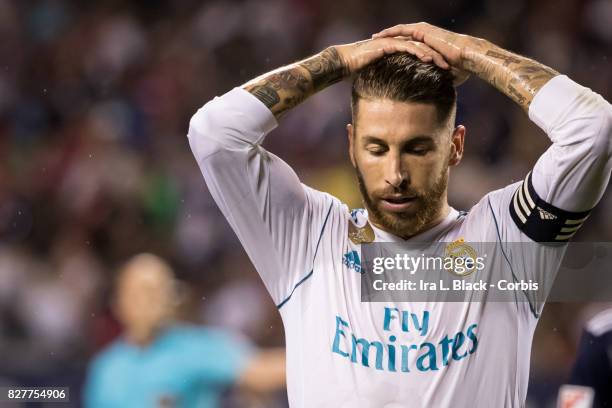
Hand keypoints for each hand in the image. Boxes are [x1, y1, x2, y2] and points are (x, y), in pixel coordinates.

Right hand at [334, 37, 449, 74]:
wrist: (344, 63)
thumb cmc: (358, 72)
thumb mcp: (379, 77)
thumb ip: (390, 81)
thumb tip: (398, 100)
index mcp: (398, 49)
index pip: (420, 53)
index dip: (433, 61)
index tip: (444, 72)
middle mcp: (397, 43)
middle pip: (423, 48)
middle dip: (437, 57)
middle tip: (450, 68)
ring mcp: (392, 41)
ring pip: (418, 46)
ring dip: (431, 55)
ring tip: (442, 65)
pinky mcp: (387, 44)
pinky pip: (406, 47)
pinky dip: (418, 52)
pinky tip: (427, 60)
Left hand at [372, 23, 473, 84]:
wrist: (467, 57)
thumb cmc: (460, 69)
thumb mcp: (443, 75)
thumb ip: (435, 80)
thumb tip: (434, 95)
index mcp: (427, 44)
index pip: (408, 45)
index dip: (395, 48)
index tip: (383, 54)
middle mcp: (424, 36)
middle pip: (401, 36)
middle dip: (387, 40)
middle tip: (373, 43)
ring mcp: (423, 31)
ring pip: (400, 31)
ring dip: (386, 34)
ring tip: (373, 38)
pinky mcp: (423, 31)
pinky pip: (403, 30)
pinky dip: (391, 32)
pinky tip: (381, 36)